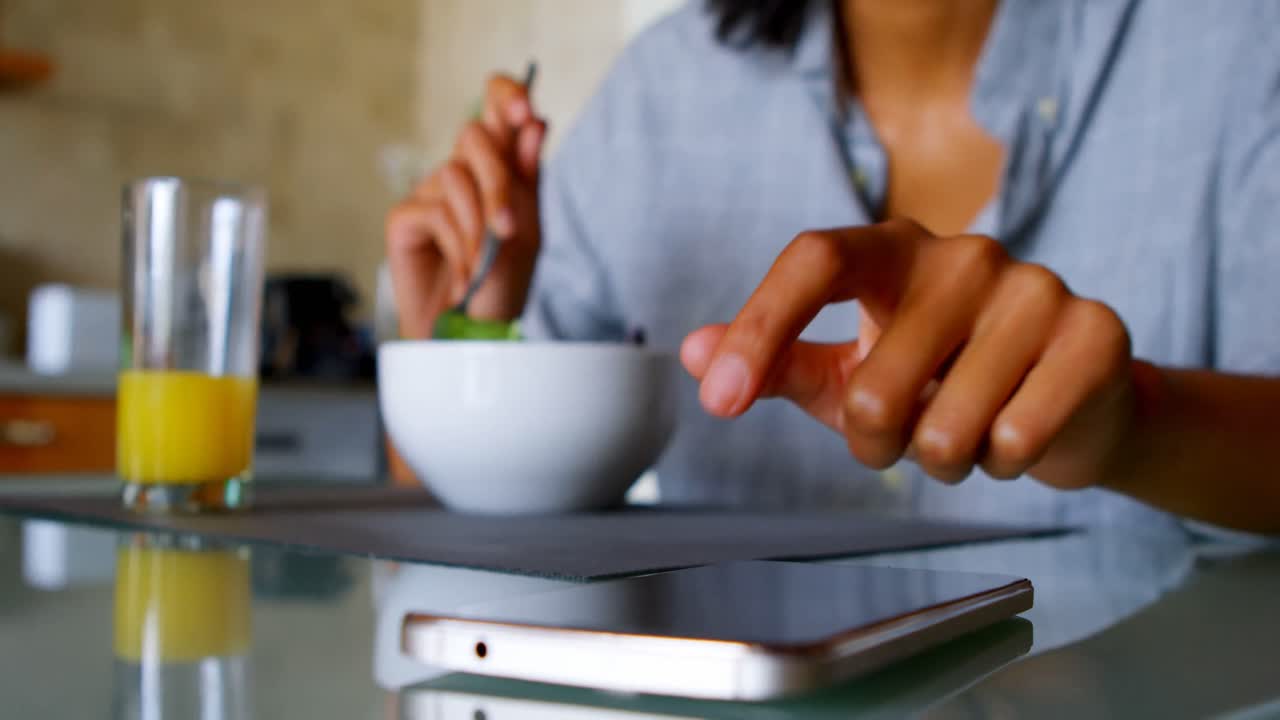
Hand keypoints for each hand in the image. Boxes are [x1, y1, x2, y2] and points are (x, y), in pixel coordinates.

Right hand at [385, 73, 546, 337]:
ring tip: (483, 266)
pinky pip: (435, 211)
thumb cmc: (501, 284)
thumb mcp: (528, 231)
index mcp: (499, 167)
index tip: (526, 109)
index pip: (497, 107)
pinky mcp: (405, 218)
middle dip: (499, 182)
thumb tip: (537, 123)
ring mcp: (431, 193)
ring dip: (479, 227)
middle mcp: (463, 173)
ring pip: (456, 176)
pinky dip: (458, 247)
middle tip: (509, 229)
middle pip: (474, 135)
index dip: (507, 96)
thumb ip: (528, 178)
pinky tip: (463, 276)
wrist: (472, 336)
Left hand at [681, 219, 1141, 489]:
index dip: (760, 327)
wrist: (1070, 400)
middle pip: (875, 388)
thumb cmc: (940, 379)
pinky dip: (1004, 465)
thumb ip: (776, 360)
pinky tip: (1019, 433)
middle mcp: (964, 255)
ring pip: (946, 431)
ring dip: (944, 461)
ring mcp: (1036, 288)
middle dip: (875, 446)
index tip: (718, 399)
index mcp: (894, 250)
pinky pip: (1015, 442)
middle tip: (904, 436)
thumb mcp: (849, 370)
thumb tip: (690, 352)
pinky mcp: (1094, 334)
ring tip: (970, 429)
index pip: (814, 259)